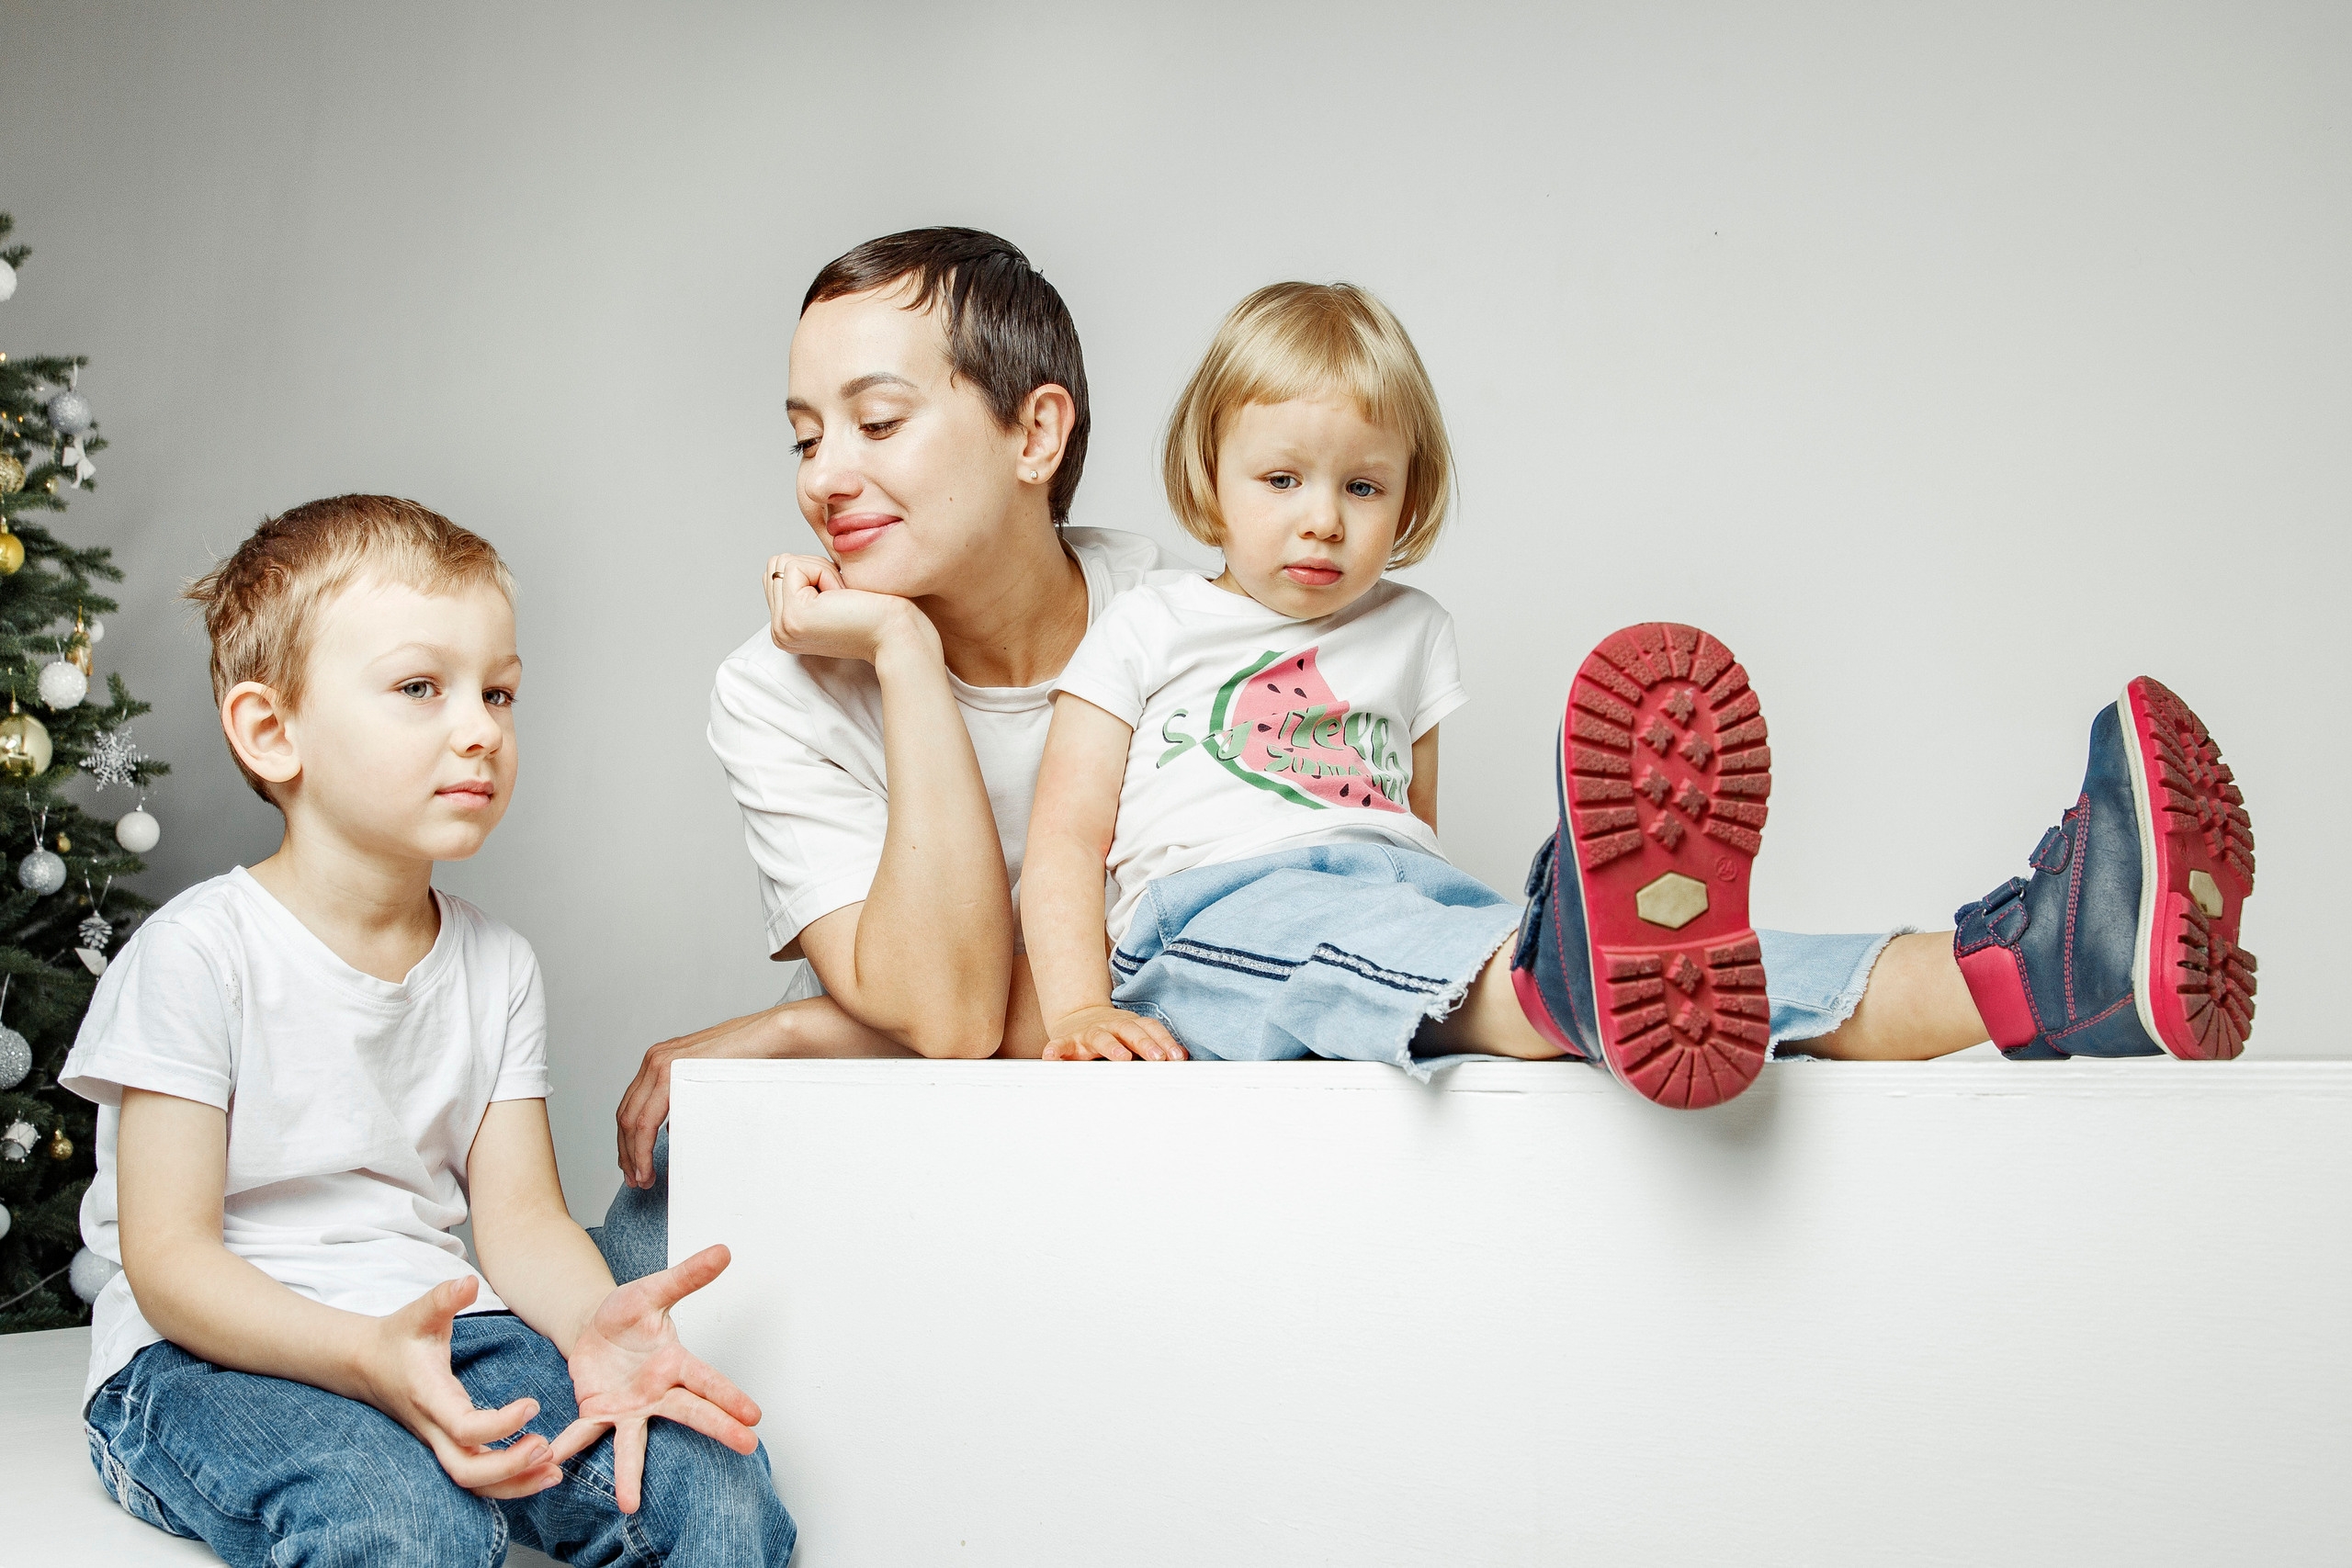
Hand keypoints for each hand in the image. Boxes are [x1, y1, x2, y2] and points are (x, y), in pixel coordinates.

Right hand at [359, 1277, 563, 1498]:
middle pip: (467, 1471)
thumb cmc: (398, 1336)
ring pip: (472, 1484)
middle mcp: (434, 1428)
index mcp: (430, 1397)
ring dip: (515, 1484)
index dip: (500, 1425)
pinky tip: (541, 1472)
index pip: (464, 1428)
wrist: (366, 1363)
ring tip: (556, 1472)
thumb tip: (468, 1280)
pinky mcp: (447, 1446)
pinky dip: (508, 1483)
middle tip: (548, 1447)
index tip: (533, 1404)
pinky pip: (476, 1478)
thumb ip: (444, 1298)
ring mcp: (439, 1443)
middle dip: (509, 1467)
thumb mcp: (420, 1312)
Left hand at [546, 1245, 762, 1513]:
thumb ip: (686, 1275)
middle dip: (719, 1429)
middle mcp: (658, 1392)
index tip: (755, 1415)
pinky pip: (584, 1433)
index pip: (708, 1379)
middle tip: (746, 1447)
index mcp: (675, 1363)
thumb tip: (723, 1250)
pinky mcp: (598, 1413)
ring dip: (630, 1474)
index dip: (731, 1395)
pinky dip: (568, 1446)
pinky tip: (553, 1459)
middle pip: (691, 1412)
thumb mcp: (652, 1290)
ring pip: (633, 1443)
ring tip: (629, 1504)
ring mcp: (629, 1408)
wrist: (592, 1326)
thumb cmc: (627, 1312)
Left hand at [615, 1008, 782, 1187]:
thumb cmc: (749, 1057)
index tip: (634, 1164)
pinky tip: (646, 1166)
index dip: (629, 1140)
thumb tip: (670, 1128)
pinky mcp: (669, 1075)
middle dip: (627, 1152)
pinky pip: (645, 1121)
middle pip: (625, 1115)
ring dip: (633, 1155)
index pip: (632, 1106)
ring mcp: (659, 1065)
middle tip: (635, 1179)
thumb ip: (685, 1097)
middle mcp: (654, 1060)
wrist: (770, 1036)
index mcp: (661, 1060)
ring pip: (630, 1121)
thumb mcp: (707, 1078)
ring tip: (642, 1179)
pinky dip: (642, 1149)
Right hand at [765, 552, 930, 664]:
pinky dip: (826, 573)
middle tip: (844, 598)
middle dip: (816, 568)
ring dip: (822, 571)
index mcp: (786, 626)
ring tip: (844, 599)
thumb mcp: (830, 592)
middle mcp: (779, 631)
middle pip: (778, 564)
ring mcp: (783, 627)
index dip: (815, 571)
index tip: (841, 597)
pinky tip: (844, 598)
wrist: (898, 631)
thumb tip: (784, 559)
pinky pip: (796, 567)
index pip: (779, 571)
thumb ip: (804, 581)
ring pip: (785, 563)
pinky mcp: (793, 617)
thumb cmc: (878, 609)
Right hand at [1043, 1004, 1187, 1061]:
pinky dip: (1055, 1050)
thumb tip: (1184, 1057)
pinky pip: (1059, 1046)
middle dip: (1144, 1043)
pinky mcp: (1066, 1042)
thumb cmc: (1113, 1033)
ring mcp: (1088, 1033)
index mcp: (1129, 1025)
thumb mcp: (1134, 1034)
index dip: (1164, 1041)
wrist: (1078, 1018)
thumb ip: (1155, 1044)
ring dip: (1111, 1047)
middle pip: (1129, 1031)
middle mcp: (1110, 1026)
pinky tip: (1051, 1057)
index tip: (1176, 1057)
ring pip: (1100, 1037)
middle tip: (1158, 1057)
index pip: (1149, 1028)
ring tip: (1121, 1058)